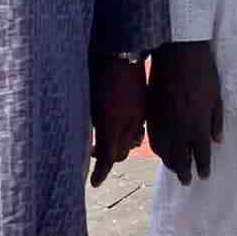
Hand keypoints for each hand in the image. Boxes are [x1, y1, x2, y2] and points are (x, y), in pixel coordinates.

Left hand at [89, 55, 147, 186]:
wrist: (122, 53)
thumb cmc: (99, 76)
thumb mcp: (91, 105)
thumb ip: (95, 126)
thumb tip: (93, 141)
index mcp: (112, 125)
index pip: (108, 159)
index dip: (100, 174)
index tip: (94, 182)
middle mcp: (128, 124)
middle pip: (121, 154)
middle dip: (109, 158)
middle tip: (96, 152)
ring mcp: (139, 115)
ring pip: (133, 142)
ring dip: (121, 146)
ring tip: (111, 140)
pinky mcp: (145, 107)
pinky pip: (140, 128)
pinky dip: (131, 133)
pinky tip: (123, 126)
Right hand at [147, 41, 223, 185]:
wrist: (177, 56)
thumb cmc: (203, 74)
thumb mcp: (217, 97)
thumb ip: (216, 121)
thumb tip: (217, 140)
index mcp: (198, 127)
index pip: (201, 155)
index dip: (202, 168)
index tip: (204, 176)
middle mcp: (179, 131)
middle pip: (181, 160)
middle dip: (185, 173)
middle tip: (188, 182)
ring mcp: (163, 124)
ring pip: (165, 153)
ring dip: (171, 164)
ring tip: (176, 169)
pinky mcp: (151, 116)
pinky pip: (153, 140)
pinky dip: (158, 150)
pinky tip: (161, 152)